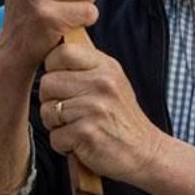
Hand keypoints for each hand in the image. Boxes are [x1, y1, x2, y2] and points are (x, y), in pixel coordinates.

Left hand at [39, 42, 162, 182]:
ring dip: (58, 126)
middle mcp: (102, 83)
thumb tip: (51, 41)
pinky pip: (55, 137)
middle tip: (73, 113)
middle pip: (47, 84)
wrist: (146, 152)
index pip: (61, 53)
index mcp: (106, 66)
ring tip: (81, 127)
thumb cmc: (120, 117)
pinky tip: (83, 143)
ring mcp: (95, 108)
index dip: (54, 70)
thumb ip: (84, 65)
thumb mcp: (111, 81)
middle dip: (53, 102)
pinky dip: (64, 145)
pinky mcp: (88, 133)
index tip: (65, 85)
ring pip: (47, 111)